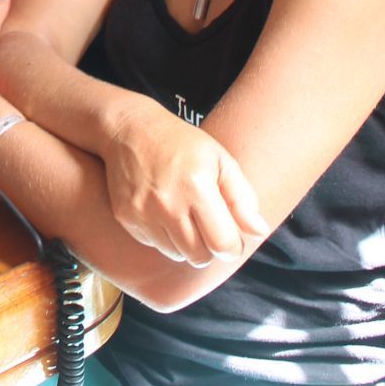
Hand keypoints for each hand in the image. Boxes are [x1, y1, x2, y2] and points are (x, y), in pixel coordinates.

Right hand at [103, 102, 268, 267]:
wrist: (129, 129)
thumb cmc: (181, 143)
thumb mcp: (220, 160)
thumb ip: (243, 198)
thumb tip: (259, 231)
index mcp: (197, 186)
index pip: (222, 245)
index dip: (232, 247)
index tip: (231, 238)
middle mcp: (167, 203)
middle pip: (199, 256)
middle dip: (209, 247)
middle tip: (208, 226)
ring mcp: (143, 212)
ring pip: (176, 254)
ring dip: (185, 244)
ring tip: (184, 215)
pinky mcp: (125, 217)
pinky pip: (153, 244)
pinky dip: (163, 236)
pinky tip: (162, 211)